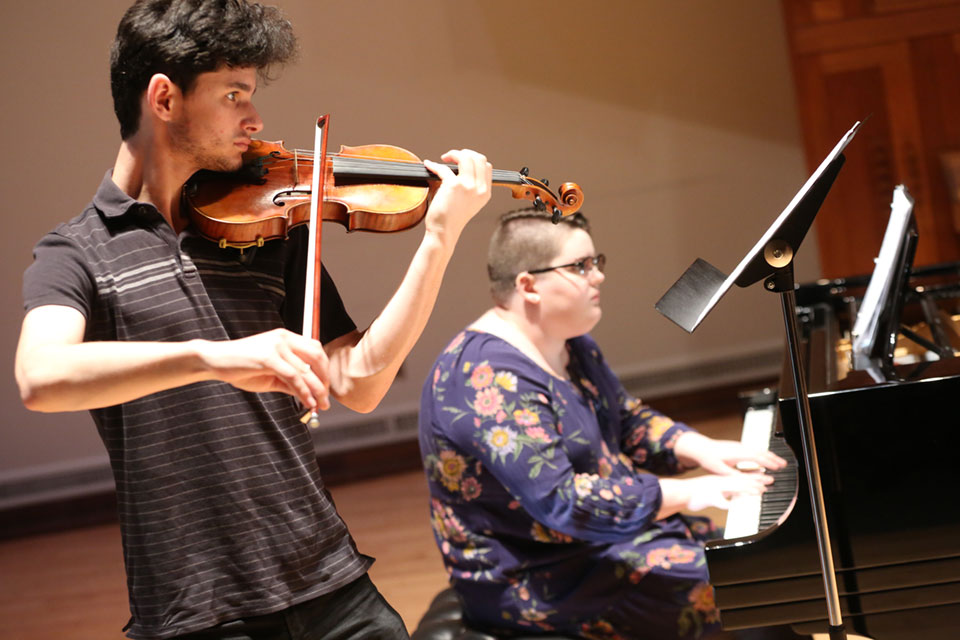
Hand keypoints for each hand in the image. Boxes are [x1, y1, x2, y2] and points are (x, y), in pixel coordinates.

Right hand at [195, 328, 330, 411]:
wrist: (214, 360)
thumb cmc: (240, 367)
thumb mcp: (270, 374)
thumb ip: (289, 381)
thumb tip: (309, 395)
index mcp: (286, 337)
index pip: (316, 350)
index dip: (324, 370)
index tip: (325, 389)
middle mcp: (284, 338)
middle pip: (317, 357)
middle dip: (325, 380)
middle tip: (326, 399)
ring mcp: (277, 346)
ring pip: (307, 369)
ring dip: (317, 390)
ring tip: (320, 405)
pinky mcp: (269, 357)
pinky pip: (294, 377)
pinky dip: (304, 392)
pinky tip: (307, 403)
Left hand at [422, 149, 491, 242]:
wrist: (444, 232)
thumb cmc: (452, 218)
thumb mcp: (470, 202)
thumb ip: (472, 186)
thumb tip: (462, 165)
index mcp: (485, 192)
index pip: (487, 166)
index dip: (474, 159)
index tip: (461, 161)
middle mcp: (479, 188)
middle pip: (478, 157)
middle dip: (464, 153)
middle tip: (452, 158)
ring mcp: (468, 186)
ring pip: (466, 157)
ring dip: (453, 154)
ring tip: (444, 158)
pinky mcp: (453, 185)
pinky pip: (443, 168)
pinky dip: (434, 165)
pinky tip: (428, 165)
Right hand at [660, 472, 771, 513]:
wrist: (680, 493)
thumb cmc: (694, 494)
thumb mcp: (712, 492)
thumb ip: (723, 495)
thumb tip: (733, 499)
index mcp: (720, 479)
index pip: (740, 477)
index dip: (754, 477)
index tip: (766, 477)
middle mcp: (719, 482)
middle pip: (740, 480)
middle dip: (756, 481)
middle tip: (770, 481)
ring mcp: (714, 488)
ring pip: (734, 488)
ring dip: (748, 489)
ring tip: (761, 491)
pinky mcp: (709, 497)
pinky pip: (723, 499)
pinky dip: (732, 500)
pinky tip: (741, 501)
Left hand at [674, 431, 786, 475]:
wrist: (700, 447)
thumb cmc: (709, 459)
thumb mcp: (721, 470)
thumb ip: (735, 475)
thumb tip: (747, 482)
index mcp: (738, 453)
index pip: (758, 457)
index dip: (769, 462)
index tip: (778, 467)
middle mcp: (740, 448)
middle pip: (761, 452)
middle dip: (773, 458)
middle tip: (784, 464)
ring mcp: (739, 446)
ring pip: (758, 450)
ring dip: (769, 455)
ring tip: (778, 462)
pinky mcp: (737, 447)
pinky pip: (754, 450)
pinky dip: (762, 454)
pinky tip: (765, 459)